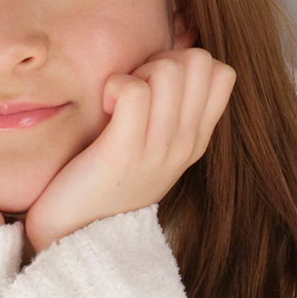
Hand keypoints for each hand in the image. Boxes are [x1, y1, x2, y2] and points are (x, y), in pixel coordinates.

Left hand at [22, 48, 235, 254]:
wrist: (74, 236)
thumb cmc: (104, 181)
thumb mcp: (153, 148)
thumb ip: (169, 112)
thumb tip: (168, 63)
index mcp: (195, 140)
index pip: (222, 73)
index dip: (185, 62)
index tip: (155, 86)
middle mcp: (185, 144)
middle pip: (198, 61)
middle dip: (161, 61)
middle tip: (134, 91)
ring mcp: (158, 150)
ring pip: (168, 70)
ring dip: (137, 73)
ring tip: (117, 102)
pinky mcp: (123, 153)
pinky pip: (133, 90)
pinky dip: (114, 85)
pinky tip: (103, 107)